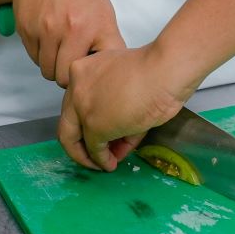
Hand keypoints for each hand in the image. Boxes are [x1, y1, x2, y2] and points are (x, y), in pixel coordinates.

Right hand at [8, 0, 123, 86]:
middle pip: (67, 78)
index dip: (98, 73)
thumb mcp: (102, 9)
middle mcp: (73, 29)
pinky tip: (46, 36)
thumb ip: (106, 40)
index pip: (101, 67)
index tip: (95, 69)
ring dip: (52, 65)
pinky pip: (34, 58)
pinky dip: (40, 53)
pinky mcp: (28, 31)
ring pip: (48, 71)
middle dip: (68, 74)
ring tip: (59, 46)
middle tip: (71, 59)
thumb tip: (108, 71)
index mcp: (98, 24)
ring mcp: (48, 30)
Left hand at [59, 43, 201, 171]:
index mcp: (83, 70)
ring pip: (73, 138)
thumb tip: (113, 135)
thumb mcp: (125, 85)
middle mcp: (75, 86)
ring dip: (89, 155)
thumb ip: (112, 105)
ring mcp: (82, 106)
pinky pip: (95, 149)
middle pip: (68, 122)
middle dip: (80, 144)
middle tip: (93, 156)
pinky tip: (112, 163)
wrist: (166, 71)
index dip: (86, 123)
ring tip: (106, 162)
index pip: (75, 103)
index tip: (97, 134)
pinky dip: (102, 160)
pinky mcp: (95, 125)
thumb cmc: (156, 70)